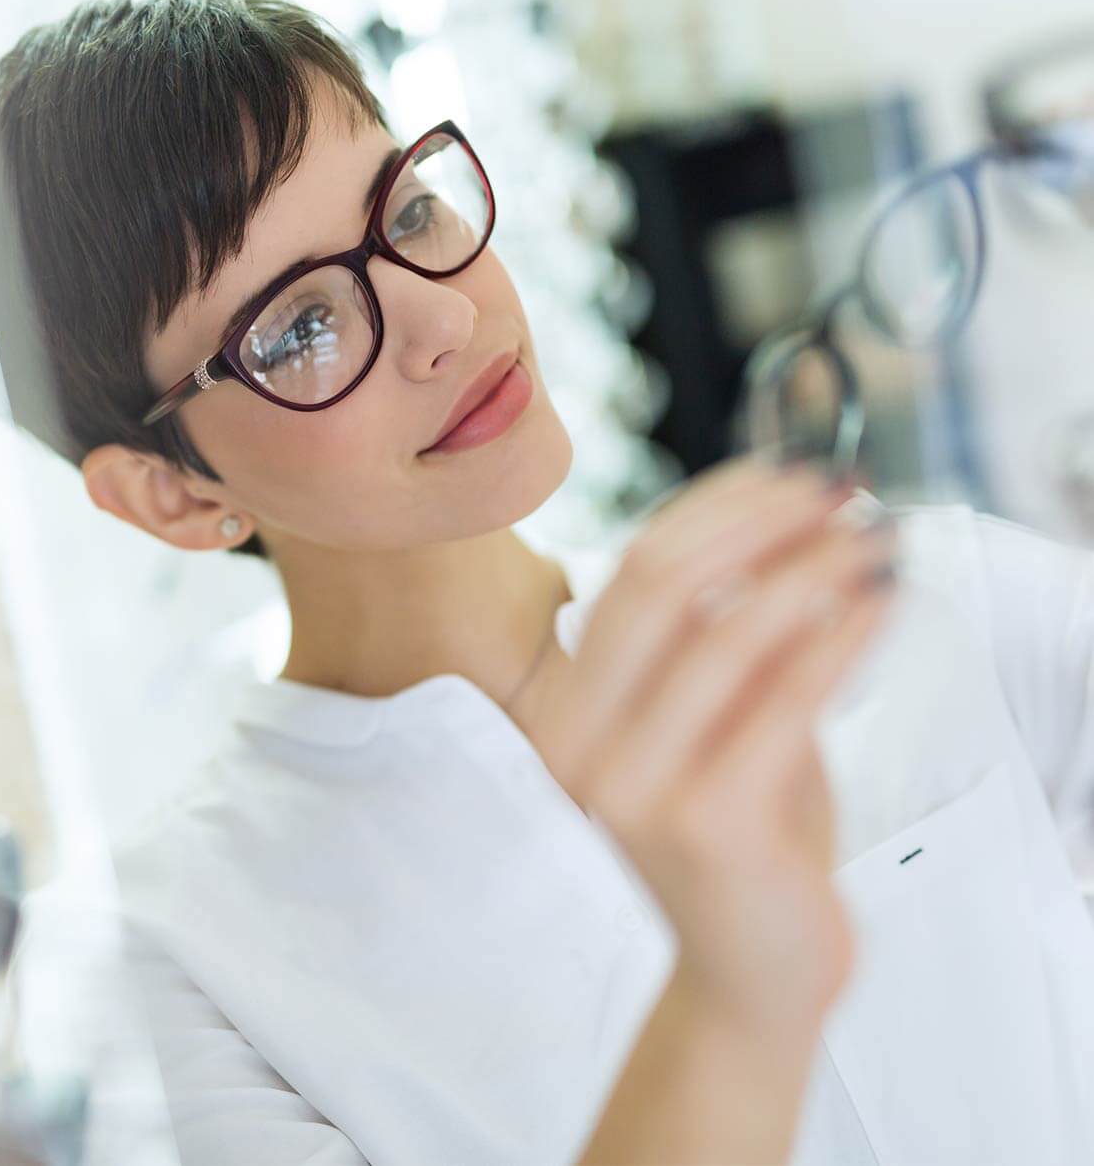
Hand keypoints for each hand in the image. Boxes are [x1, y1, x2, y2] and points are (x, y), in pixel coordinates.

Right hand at [529, 457, 898, 1035]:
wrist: (753, 973)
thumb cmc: (746, 841)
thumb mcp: (721, 723)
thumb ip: (726, 642)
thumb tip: (789, 523)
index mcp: (567, 713)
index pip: (631, 573)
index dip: (715, 509)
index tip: (790, 474)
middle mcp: (577, 745)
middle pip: (657, 585)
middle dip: (757, 523)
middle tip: (836, 491)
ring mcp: (630, 787)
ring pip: (723, 632)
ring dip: (811, 568)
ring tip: (874, 539)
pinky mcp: (701, 823)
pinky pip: (781, 700)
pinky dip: (838, 639)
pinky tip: (880, 604)